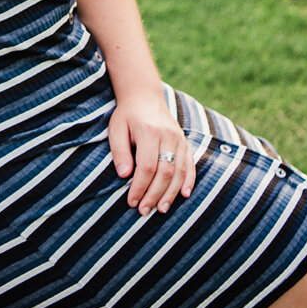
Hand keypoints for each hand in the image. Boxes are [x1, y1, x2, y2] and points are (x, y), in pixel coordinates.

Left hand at [108, 97, 196, 215]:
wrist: (145, 97)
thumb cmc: (127, 116)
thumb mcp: (116, 129)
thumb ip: (120, 151)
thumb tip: (124, 175)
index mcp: (149, 132)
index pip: (147, 166)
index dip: (140, 187)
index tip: (132, 201)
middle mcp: (168, 136)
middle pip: (165, 172)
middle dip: (155, 194)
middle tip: (144, 210)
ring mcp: (179, 139)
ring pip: (179, 171)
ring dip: (171, 193)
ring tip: (162, 209)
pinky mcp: (184, 142)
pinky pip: (190, 164)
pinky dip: (189, 180)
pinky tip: (184, 195)